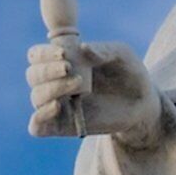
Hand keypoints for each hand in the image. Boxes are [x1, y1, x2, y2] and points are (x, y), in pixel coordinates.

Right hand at [25, 37, 164, 143]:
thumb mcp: (122, 55)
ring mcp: (57, 105)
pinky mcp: (62, 126)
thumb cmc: (130, 73)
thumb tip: (82, 48)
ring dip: (52, 88)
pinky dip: (40, 117)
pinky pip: (37, 126)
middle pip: (33, 75)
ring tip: (79, 85)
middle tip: (69, 68)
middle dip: (47, 70)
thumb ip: (103, 50)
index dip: (43, 53)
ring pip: (36, 97)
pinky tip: (57, 107)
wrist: (143, 104)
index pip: (36, 55)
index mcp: (62, 61)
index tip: (63, 53)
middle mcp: (55, 82)